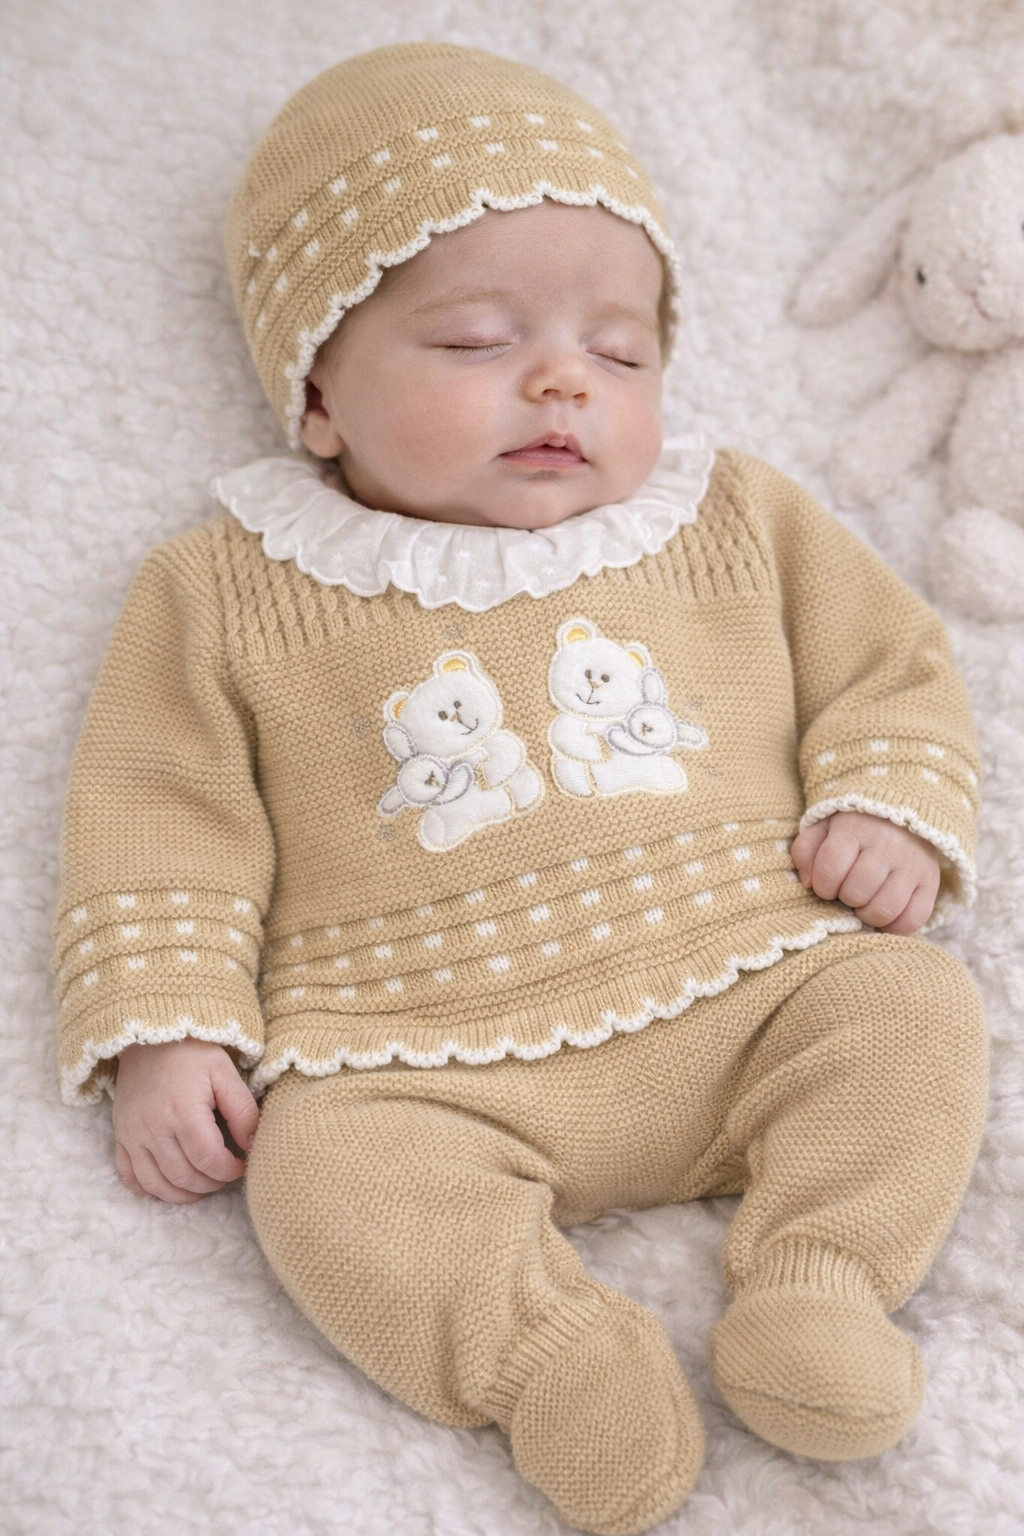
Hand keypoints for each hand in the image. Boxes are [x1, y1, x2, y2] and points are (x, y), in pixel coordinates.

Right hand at [112, 1038, 258, 1203]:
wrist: (150, 1036)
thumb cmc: (192, 1053)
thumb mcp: (225, 1073)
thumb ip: (242, 1110)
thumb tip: (251, 1146)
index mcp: (183, 1111)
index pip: (207, 1160)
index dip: (229, 1171)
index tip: (241, 1165)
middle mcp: (153, 1128)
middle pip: (184, 1177)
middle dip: (211, 1183)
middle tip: (225, 1174)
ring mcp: (132, 1135)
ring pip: (157, 1184)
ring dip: (184, 1193)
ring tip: (204, 1184)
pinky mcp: (121, 1136)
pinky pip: (129, 1176)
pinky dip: (150, 1189)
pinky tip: (169, 1184)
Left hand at [789, 811, 940, 934]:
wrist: (903, 813)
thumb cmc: (854, 828)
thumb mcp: (823, 828)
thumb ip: (806, 851)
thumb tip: (808, 883)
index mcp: (854, 829)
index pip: (831, 866)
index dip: (823, 885)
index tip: (827, 885)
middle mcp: (887, 846)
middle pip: (858, 890)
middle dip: (846, 898)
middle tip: (848, 892)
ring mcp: (912, 865)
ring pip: (885, 908)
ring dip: (868, 914)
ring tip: (865, 904)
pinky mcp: (930, 883)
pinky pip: (913, 919)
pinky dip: (895, 926)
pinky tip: (885, 916)